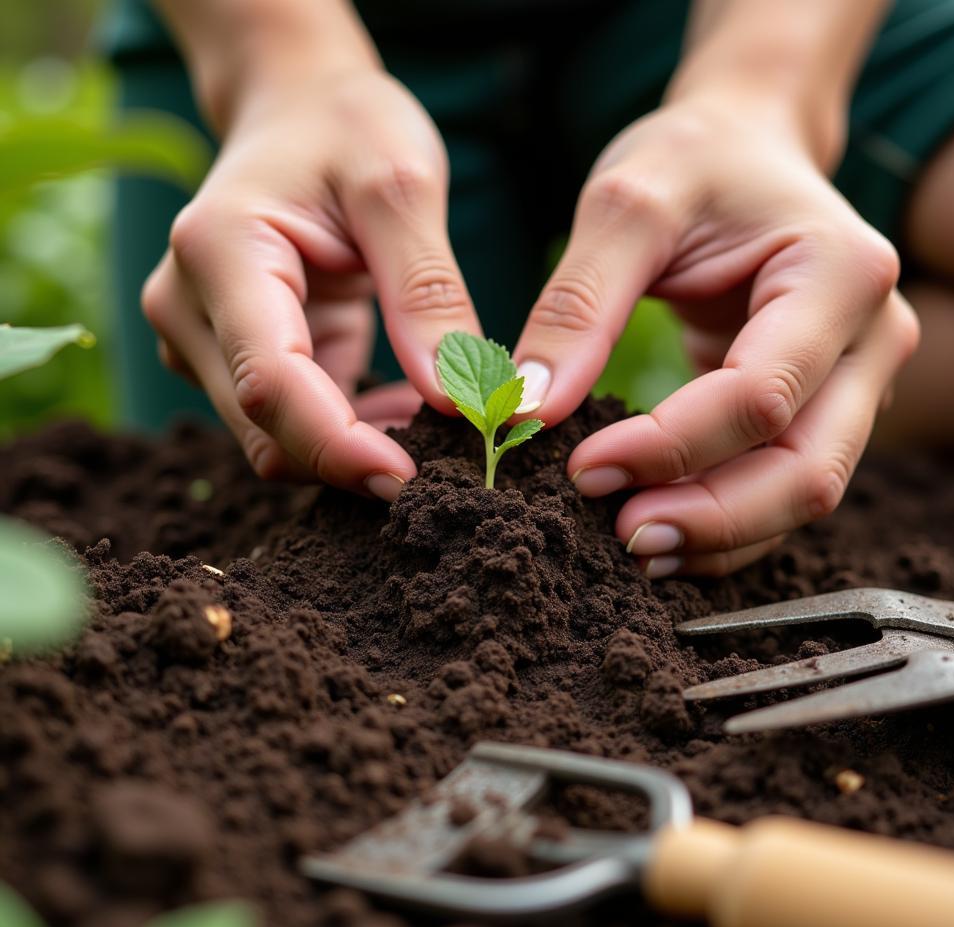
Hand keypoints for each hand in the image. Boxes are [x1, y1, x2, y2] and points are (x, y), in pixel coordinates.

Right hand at [143, 68, 478, 497]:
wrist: (298, 111)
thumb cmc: (347, 128)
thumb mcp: (402, 185)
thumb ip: (426, 290)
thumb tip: (457, 399)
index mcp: (220, 252)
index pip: (271, 384)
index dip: (341, 447)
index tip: (415, 480)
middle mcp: (188, 306)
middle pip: (268, 430)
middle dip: (359, 458)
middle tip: (454, 453)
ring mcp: (203, 340)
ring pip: (277, 441)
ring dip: (360, 448)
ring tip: (436, 415)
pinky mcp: (235, 359)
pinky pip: (294, 425)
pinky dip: (354, 431)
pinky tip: (405, 401)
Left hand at [512, 93, 917, 574]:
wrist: (745, 150)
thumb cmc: (692, 163)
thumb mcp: (626, 203)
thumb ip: (579, 303)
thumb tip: (530, 410)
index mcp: (842, 274)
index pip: (759, 396)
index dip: (669, 447)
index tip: (581, 468)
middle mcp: (874, 338)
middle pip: (807, 469)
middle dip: (709, 516)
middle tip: (618, 535)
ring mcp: (860, 382)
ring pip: (805, 494)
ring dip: (719, 535)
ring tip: (631, 545)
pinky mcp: (826, 410)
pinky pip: (785, 488)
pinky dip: (728, 526)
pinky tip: (664, 535)